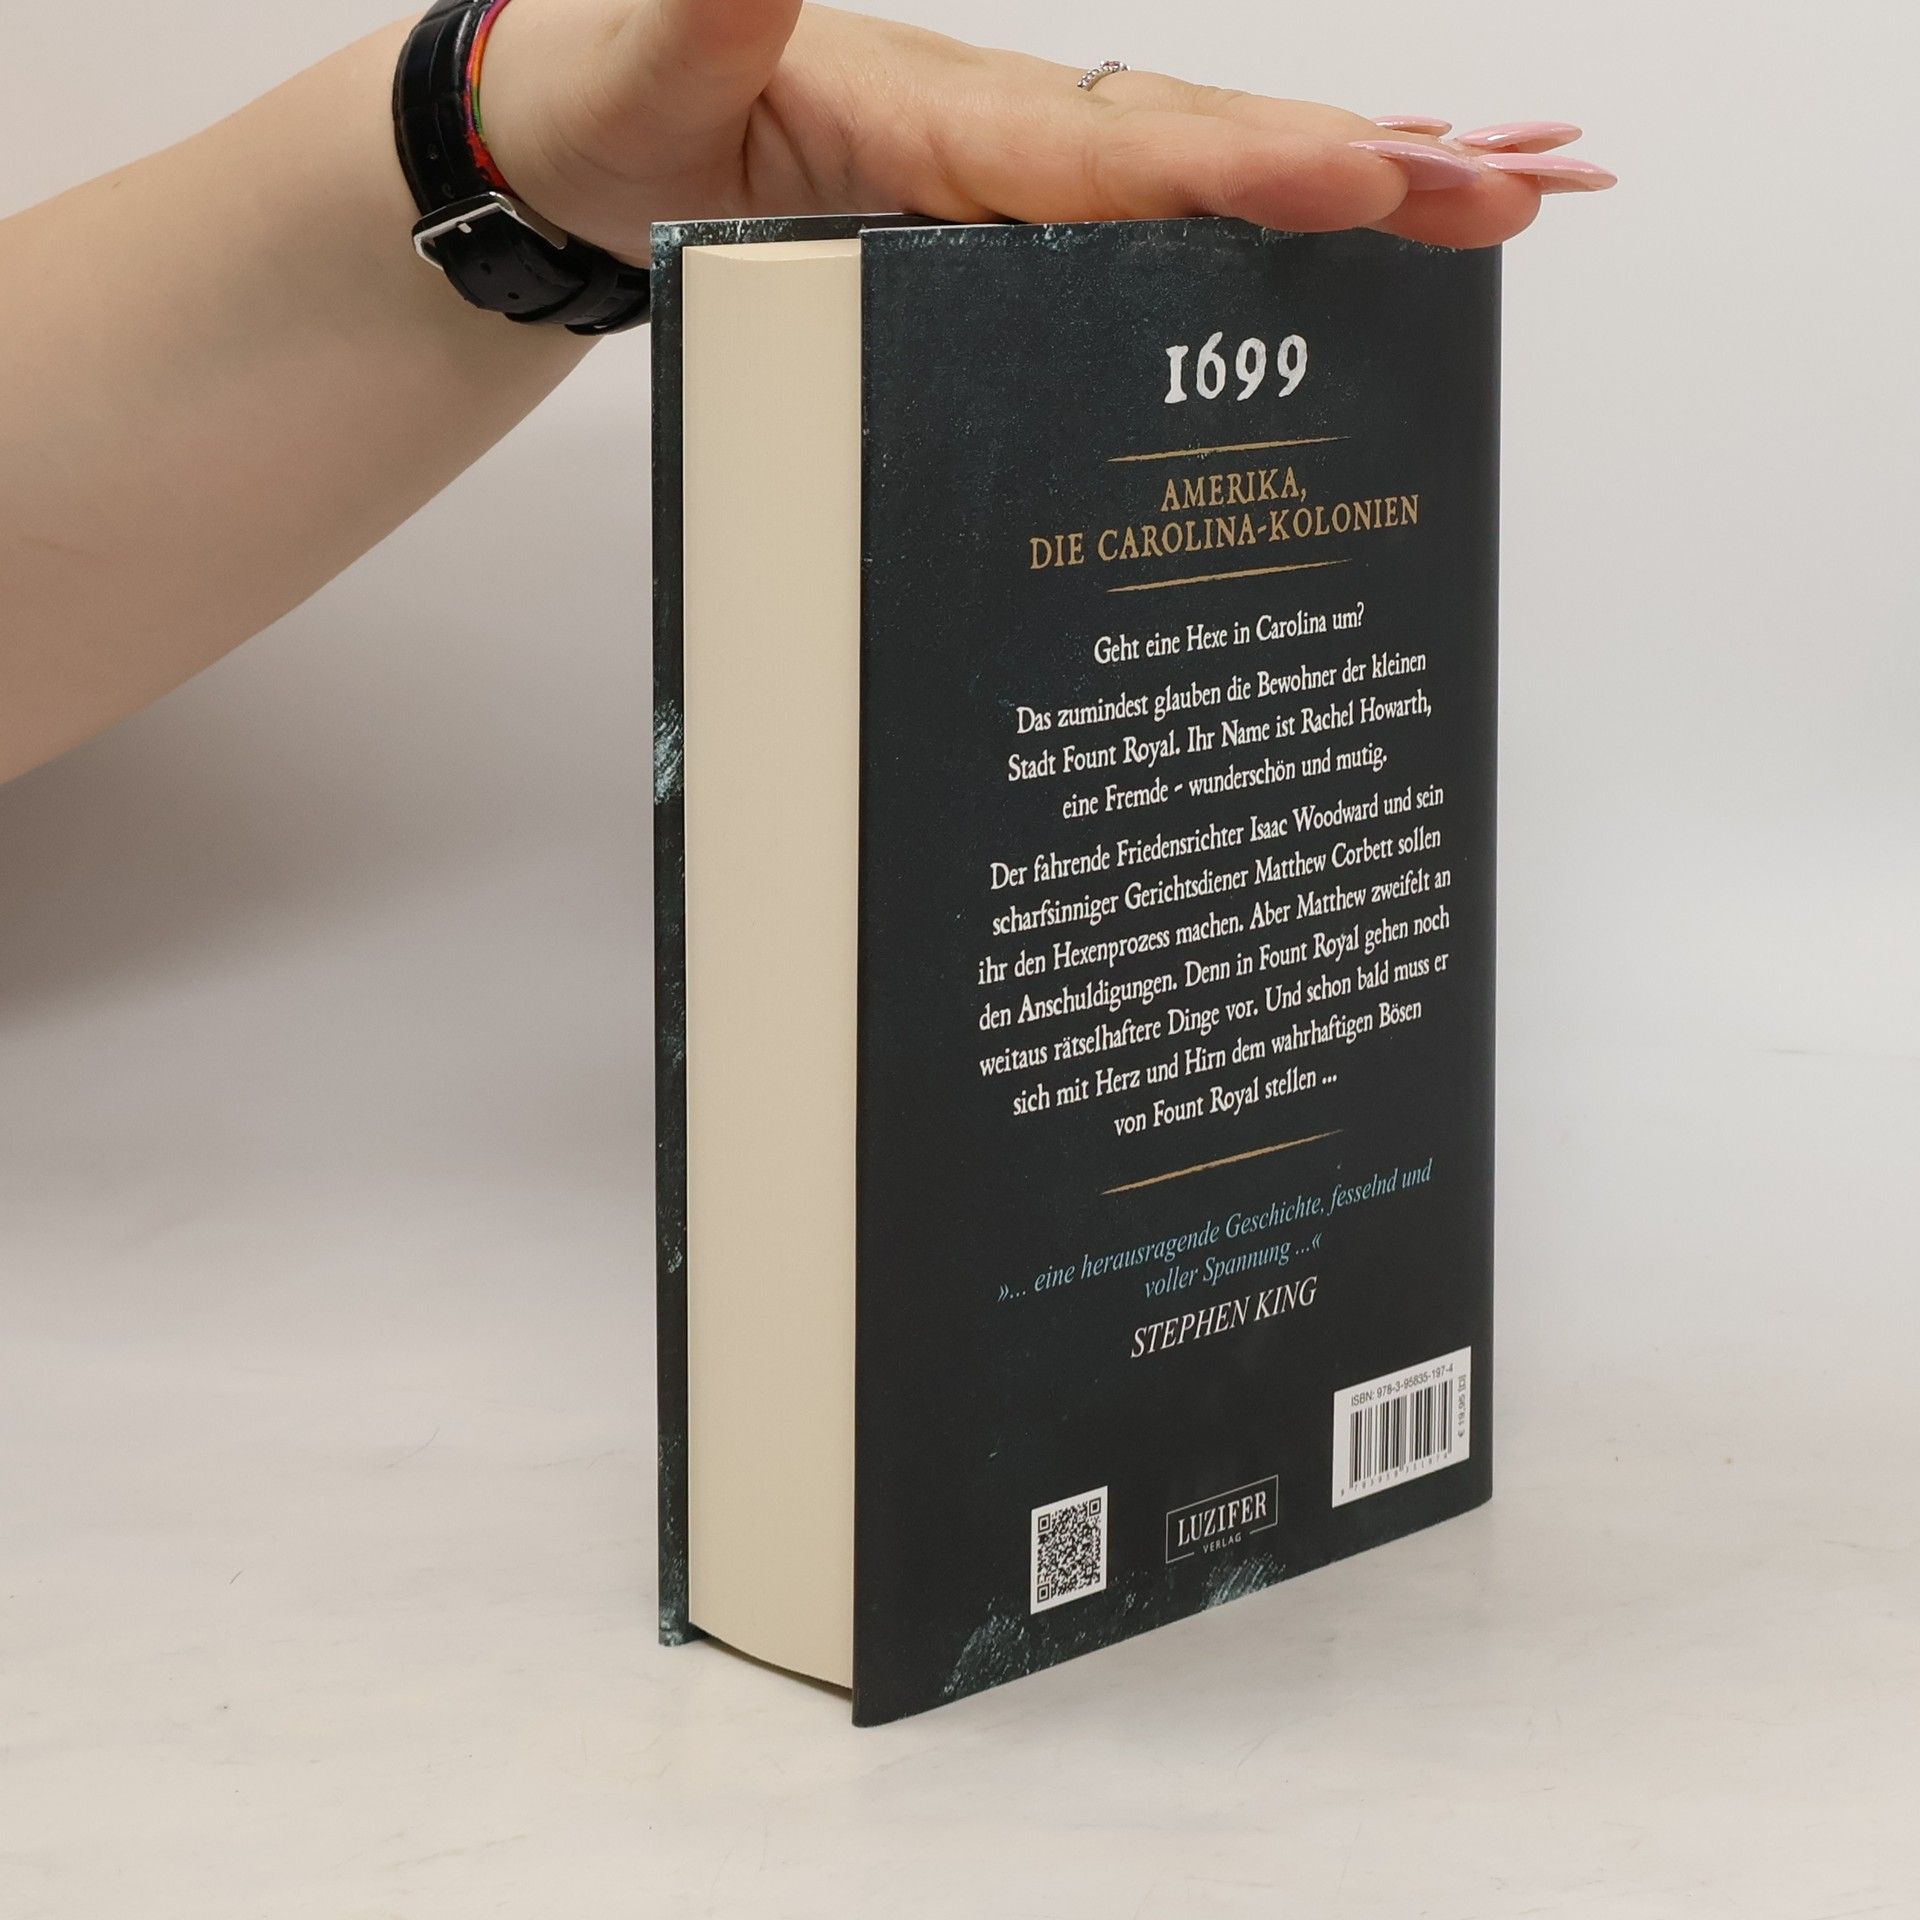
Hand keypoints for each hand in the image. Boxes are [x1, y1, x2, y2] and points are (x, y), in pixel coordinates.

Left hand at [479, 1, 1612, 266]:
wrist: (586, 128)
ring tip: (1520, 193)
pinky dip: (1289, 210)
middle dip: (1370, 174)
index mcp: (942, 118)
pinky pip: (1173, 208)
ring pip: (1223, 172)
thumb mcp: (652, 49)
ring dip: (1376, 184)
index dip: (1244, 169)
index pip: (1116, 153)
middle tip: (1520, 193)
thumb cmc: (616, 101)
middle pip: (1213, 151)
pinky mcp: (1022, 203)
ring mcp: (1027, 168)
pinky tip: (1380, 220)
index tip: (1362, 179)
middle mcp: (1011, 133)